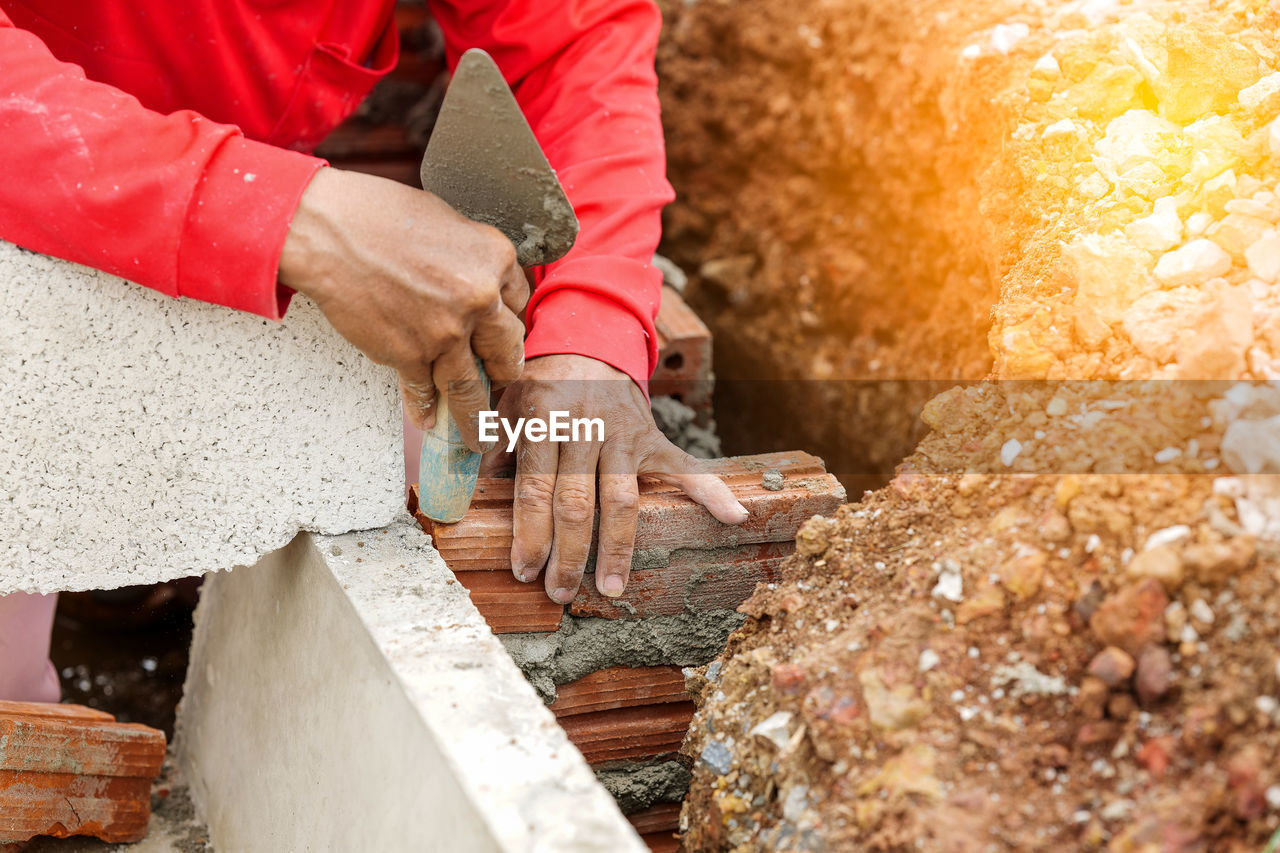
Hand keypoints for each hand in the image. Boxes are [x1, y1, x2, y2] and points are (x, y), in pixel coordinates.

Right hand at [279, 167, 527, 450]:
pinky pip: (424, 391)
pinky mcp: (410, 354)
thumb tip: (480, 284)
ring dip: (476, 416)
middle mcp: (479, 298)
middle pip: (507, 349)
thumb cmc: (379, 214)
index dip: (510, 323)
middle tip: (509, 394)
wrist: (328, 231)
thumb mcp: (447, 222)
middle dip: (507, 376)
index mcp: (495, 257)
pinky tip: (429, 421)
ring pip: (471, 386)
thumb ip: (471, 258)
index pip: (519, 302)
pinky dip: (424, 408)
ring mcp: (446, 332)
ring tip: (482, 435)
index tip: (506, 342)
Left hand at [481, 354, 748, 602]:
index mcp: (544, 420)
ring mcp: (623, 435)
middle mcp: (585, 428)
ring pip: (621, 499)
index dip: (530, 534)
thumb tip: (472, 492)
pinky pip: (684, 468)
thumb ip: (494, 448)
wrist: (589, 343)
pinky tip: (733, 516)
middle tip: (559, 591)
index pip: (536, 488)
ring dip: (616, 548)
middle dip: (567, 553)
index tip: (525, 571)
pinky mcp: (652, 439)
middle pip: (577, 502)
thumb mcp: (507, 407)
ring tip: (610, 587)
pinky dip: (711, 491)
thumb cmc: (541, 386)